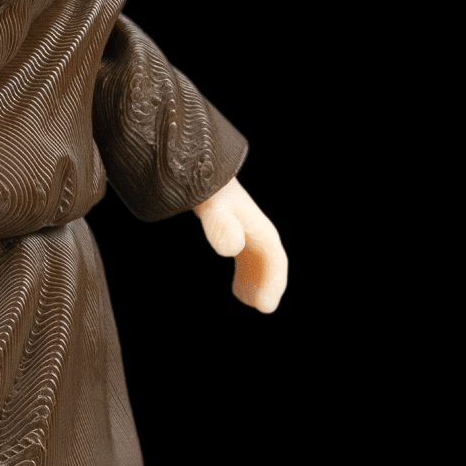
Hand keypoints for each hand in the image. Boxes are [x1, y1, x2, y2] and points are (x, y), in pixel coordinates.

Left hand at [194, 177, 286, 313]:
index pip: (274, 258)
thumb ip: (219, 223)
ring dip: (256, 277)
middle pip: (268, 259)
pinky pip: (246, 252)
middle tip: (259, 306)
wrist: (190, 159)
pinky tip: (236, 284)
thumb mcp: (212, 204)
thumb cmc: (203, 183)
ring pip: (257, 257)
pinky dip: (245, 270)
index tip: (265, 307)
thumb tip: (231, 248)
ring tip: (244, 297)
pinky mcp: (228, 222)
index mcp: (256, 224)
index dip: (273, 282)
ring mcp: (241, 223)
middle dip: (267, 282)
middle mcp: (252, 224)